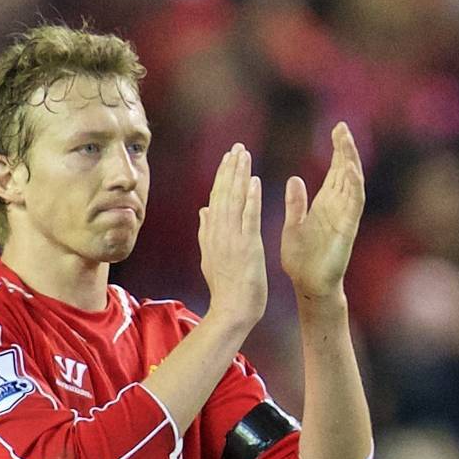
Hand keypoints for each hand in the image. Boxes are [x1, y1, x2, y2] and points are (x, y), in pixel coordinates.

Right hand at [199, 144, 266, 330]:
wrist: (231, 311)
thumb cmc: (226, 288)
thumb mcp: (211, 257)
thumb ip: (206, 232)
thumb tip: (203, 210)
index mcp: (211, 234)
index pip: (216, 198)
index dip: (222, 176)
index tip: (228, 158)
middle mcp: (218, 233)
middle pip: (223, 194)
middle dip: (230, 169)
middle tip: (237, 147)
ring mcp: (232, 239)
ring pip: (234, 201)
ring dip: (239, 176)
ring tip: (244, 155)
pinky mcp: (247, 247)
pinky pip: (248, 218)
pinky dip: (250, 198)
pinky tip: (254, 181)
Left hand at [281, 122, 364, 300]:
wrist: (308, 286)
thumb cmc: (301, 260)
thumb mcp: (293, 225)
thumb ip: (296, 204)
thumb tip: (294, 179)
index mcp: (324, 205)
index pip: (334, 171)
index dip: (337, 151)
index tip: (336, 129)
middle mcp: (338, 208)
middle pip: (346, 171)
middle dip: (345, 149)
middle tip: (343, 127)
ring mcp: (345, 217)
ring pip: (353, 183)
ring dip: (351, 162)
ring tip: (347, 141)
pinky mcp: (347, 228)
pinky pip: (354, 203)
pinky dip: (353, 186)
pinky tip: (349, 169)